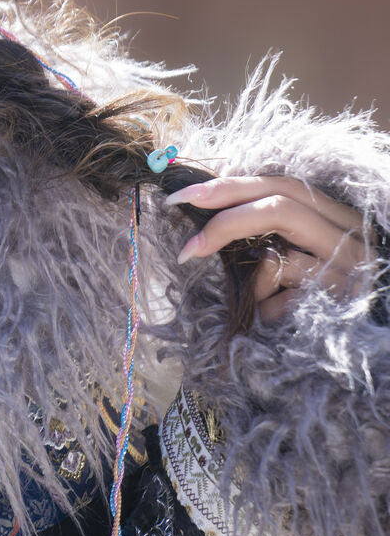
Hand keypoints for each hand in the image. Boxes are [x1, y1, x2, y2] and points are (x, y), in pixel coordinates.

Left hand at [166, 175, 372, 324]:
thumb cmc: (310, 296)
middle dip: (225, 215)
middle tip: (185, 230)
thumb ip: (266, 226)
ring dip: (251, 278)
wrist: (348, 350)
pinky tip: (272, 319)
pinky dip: (264, 308)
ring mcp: (347, 271)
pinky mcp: (337, 303)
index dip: (231, 184)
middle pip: (281, 205)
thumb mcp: (295, 252)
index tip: (186, 193)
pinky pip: (280, 298)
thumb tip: (208, 203)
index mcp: (336, 217)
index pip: (282, 184)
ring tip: (256, 298)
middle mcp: (349, 237)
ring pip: (277, 255)